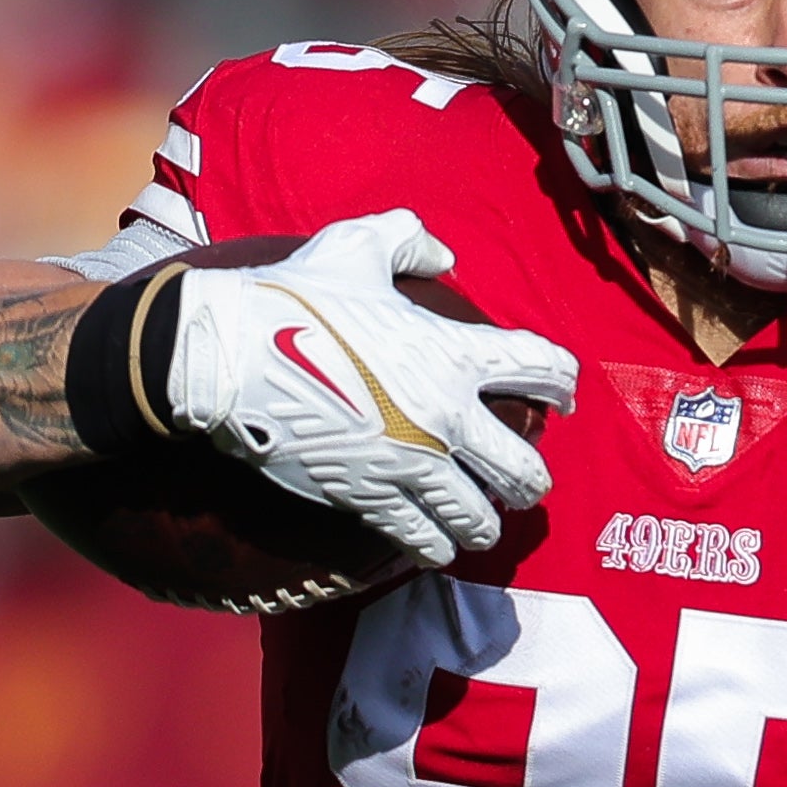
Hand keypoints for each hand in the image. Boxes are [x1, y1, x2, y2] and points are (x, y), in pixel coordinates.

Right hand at [164, 212, 578, 566]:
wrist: (224, 357)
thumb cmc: (291, 299)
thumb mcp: (355, 248)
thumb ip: (409, 241)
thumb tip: (443, 254)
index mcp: (453, 354)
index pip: (543, 371)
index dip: (563, 384)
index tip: (561, 395)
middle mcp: (445, 418)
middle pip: (525, 469)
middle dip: (533, 478)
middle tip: (527, 479)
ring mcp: (409, 466)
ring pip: (480, 519)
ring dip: (488, 522)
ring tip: (484, 520)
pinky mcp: (368, 499)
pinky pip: (423, 540)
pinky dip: (437, 546)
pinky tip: (438, 544)